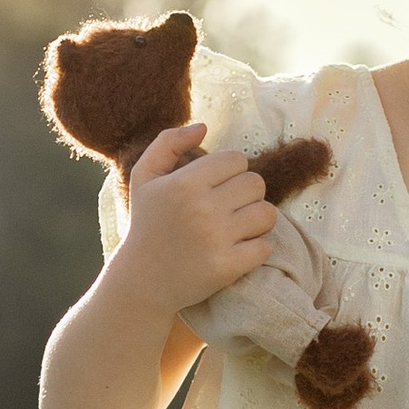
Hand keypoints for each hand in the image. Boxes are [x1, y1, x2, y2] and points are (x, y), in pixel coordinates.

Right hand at [112, 118, 278, 316]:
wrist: (141, 281)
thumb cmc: (147, 224)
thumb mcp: (145, 177)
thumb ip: (169, 143)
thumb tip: (204, 126)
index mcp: (184, 183)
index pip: (236, 159)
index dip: (231, 170)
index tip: (218, 186)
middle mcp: (202, 208)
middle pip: (255, 183)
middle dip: (246, 193)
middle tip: (229, 207)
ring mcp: (216, 239)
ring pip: (267, 213)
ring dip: (257, 219)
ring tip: (238, 226)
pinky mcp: (227, 267)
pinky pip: (265, 247)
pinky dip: (257, 248)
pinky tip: (238, 249)